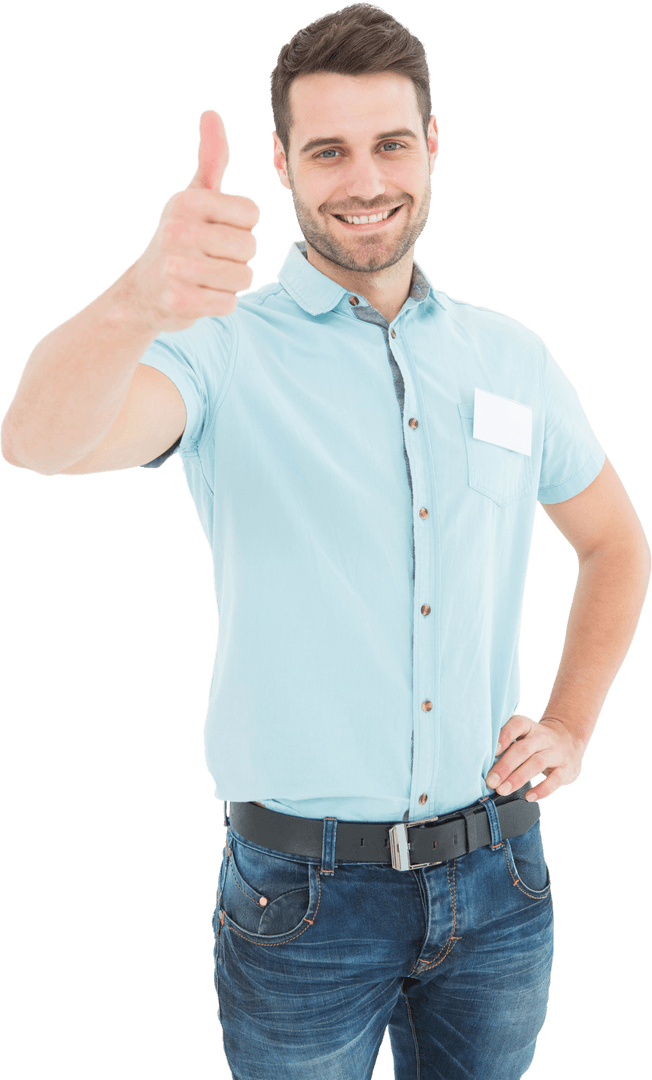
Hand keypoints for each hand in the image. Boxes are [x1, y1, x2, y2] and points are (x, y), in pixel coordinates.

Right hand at [129, 109, 260, 332]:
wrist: (143, 291)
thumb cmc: (179, 237)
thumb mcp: (192, 196)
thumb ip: (210, 159)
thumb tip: (211, 113)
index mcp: (186, 202)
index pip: (251, 214)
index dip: (242, 226)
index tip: (218, 229)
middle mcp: (177, 231)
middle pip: (250, 246)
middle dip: (239, 256)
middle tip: (212, 257)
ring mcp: (176, 268)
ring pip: (243, 276)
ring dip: (232, 281)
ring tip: (208, 276)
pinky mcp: (180, 302)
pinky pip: (229, 302)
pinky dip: (221, 302)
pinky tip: (201, 295)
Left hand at [485, 714, 586, 801]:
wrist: (570, 740)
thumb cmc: (536, 741)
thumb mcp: (524, 734)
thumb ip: (506, 743)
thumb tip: (481, 761)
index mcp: (529, 726)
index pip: (517, 725)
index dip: (504, 736)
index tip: (491, 751)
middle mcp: (543, 737)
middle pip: (523, 749)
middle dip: (505, 766)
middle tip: (490, 781)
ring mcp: (557, 752)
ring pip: (536, 764)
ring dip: (518, 778)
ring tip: (502, 790)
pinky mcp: (567, 769)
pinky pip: (555, 780)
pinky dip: (541, 790)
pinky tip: (528, 797)